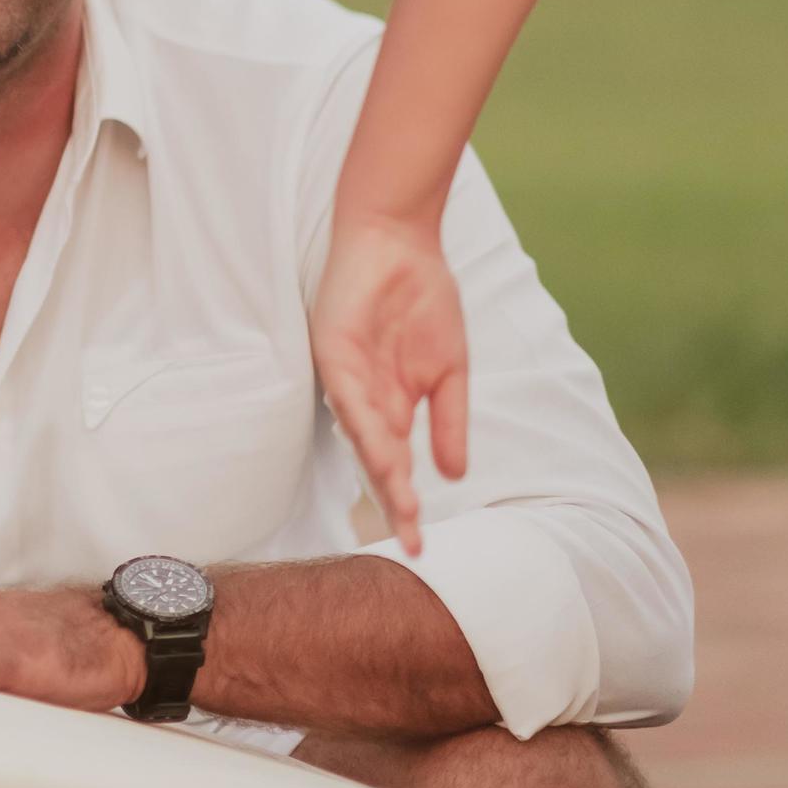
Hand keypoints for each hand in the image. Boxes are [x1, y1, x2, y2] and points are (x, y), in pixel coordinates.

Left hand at [310, 213, 468, 555]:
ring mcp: (346, 374)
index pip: (397, 466)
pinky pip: (347, 391)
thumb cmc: (424, 300)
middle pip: (376, 458)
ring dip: (382, 467)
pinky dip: (364, 420)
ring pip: (361, 432)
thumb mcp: (449, 371)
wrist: (402, 240)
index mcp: (390, 405)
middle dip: (393, 499)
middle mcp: (364, 398)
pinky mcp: (333, 347)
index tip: (422, 546)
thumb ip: (448, 421)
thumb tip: (455, 475)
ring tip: (402, 503)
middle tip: (410, 541)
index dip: (407, 504)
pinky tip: (381, 446)